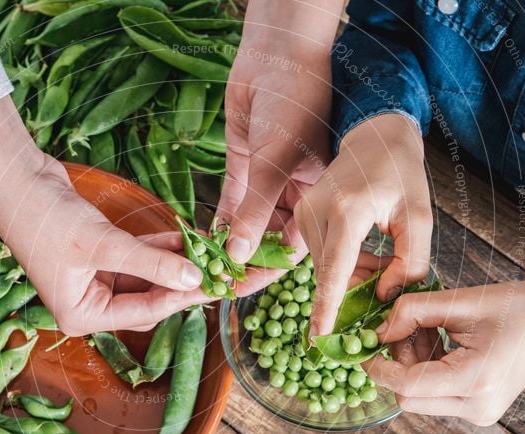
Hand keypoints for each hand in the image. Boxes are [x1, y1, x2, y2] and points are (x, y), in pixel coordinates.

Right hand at [0, 97, 203, 335]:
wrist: (15, 179)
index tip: (216, 286)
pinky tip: (184, 239)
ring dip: (172, 264)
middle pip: (147, 300)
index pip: (143, 312)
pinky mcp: (100, 257)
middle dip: (179, 283)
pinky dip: (157, 249)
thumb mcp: (102, 244)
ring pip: (145, 278)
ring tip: (207, 252)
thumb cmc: (45, 218)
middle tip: (218, 272)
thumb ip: (150, 262)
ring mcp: (94, 281)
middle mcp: (88, 304)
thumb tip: (193, 279)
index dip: (181, 297)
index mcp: (81, 315)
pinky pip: (137, 258)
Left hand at [218, 0, 342, 263]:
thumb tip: (239, 254)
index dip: (273, 268)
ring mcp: (269, 179)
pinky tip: (205, 239)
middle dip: (247, 260)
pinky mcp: (246, 164)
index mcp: (319, 193)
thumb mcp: (275, 163)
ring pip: (250, 222)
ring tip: (208, 266)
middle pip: (271, 237)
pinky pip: (234, 201)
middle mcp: (295, 190)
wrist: (276, 54)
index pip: (297, 243)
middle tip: (221, 283)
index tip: (248, 288)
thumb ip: (256, 211)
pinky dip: (221, 219)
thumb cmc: (293, 103)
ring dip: (230, 242)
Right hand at [294, 112, 432, 338]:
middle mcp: (316, 211)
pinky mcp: (301, 216)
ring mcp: (304, 213)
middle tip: (388, 282)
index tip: (319, 336)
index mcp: (347, 210)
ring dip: (352, 274)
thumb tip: (384, 295)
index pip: (335, 269)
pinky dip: (343, 263)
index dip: (327, 307)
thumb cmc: (401, 173)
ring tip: (380, 259)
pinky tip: (364, 251)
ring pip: (325, 267)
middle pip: (331, 272)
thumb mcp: (419, 217)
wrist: (375, 138)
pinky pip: (321, 256)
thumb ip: (410, 262)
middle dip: (357, 287)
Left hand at [364, 278, 524, 425]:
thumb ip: (412, 312)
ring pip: (418, 398)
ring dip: (411, 365)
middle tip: (405, 328)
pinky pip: (433, 395)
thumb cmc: (518, 305)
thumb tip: (376, 330)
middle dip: (396, 363)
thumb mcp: (460, 300)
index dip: (379, 367)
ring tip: (430, 330)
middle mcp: (477, 406)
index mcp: (476, 379)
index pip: (406, 386)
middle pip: (407, 397)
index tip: (365, 346)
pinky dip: (426, 369)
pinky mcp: (477, 410)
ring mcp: (479, 412)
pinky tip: (439, 342)